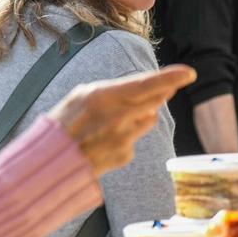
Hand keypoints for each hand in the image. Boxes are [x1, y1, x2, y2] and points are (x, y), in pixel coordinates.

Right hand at [48, 66, 194, 177]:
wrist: (48, 163)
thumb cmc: (63, 123)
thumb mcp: (82, 95)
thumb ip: (115, 90)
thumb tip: (145, 88)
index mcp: (103, 97)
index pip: (145, 85)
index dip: (170, 78)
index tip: (189, 73)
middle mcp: (116, 118)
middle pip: (154, 100)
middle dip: (164, 91)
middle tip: (170, 85)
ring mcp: (122, 139)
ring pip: (149, 118)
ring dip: (143, 113)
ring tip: (117, 117)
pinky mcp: (124, 156)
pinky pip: (136, 138)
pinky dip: (128, 135)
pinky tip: (106, 138)